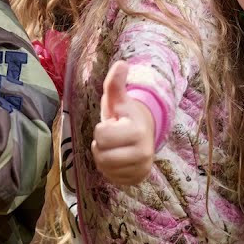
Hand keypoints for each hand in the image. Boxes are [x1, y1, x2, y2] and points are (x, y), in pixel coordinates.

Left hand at [92, 61, 155, 185]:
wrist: (142, 133)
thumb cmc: (125, 116)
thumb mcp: (118, 100)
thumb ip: (115, 83)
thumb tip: (121, 63)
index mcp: (137, 131)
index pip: (101, 136)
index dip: (101, 129)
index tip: (113, 125)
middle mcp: (143, 152)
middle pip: (101, 155)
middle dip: (100, 145)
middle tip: (111, 138)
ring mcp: (142, 168)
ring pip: (104, 168)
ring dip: (102, 157)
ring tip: (114, 147)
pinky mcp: (137, 179)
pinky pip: (110, 178)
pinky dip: (109, 169)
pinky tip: (117, 159)